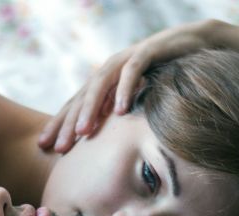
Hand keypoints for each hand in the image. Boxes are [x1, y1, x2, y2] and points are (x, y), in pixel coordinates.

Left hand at [38, 20, 220, 152]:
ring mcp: (127, 58)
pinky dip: (124, 90)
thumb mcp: (139, 100)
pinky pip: (133, 71)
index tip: (44, 145)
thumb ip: (120, 115)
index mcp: (104, 82)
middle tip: (59, 147)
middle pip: (82, 97)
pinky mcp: (148, 52)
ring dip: (91, 108)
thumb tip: (104, 146)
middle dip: (69, 123)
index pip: (76, 104)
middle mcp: (110, 69)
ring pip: (101, 84)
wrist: (195, 44)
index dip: (59, 123)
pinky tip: (119, 111)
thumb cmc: (166, 76)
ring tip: (84, 132)